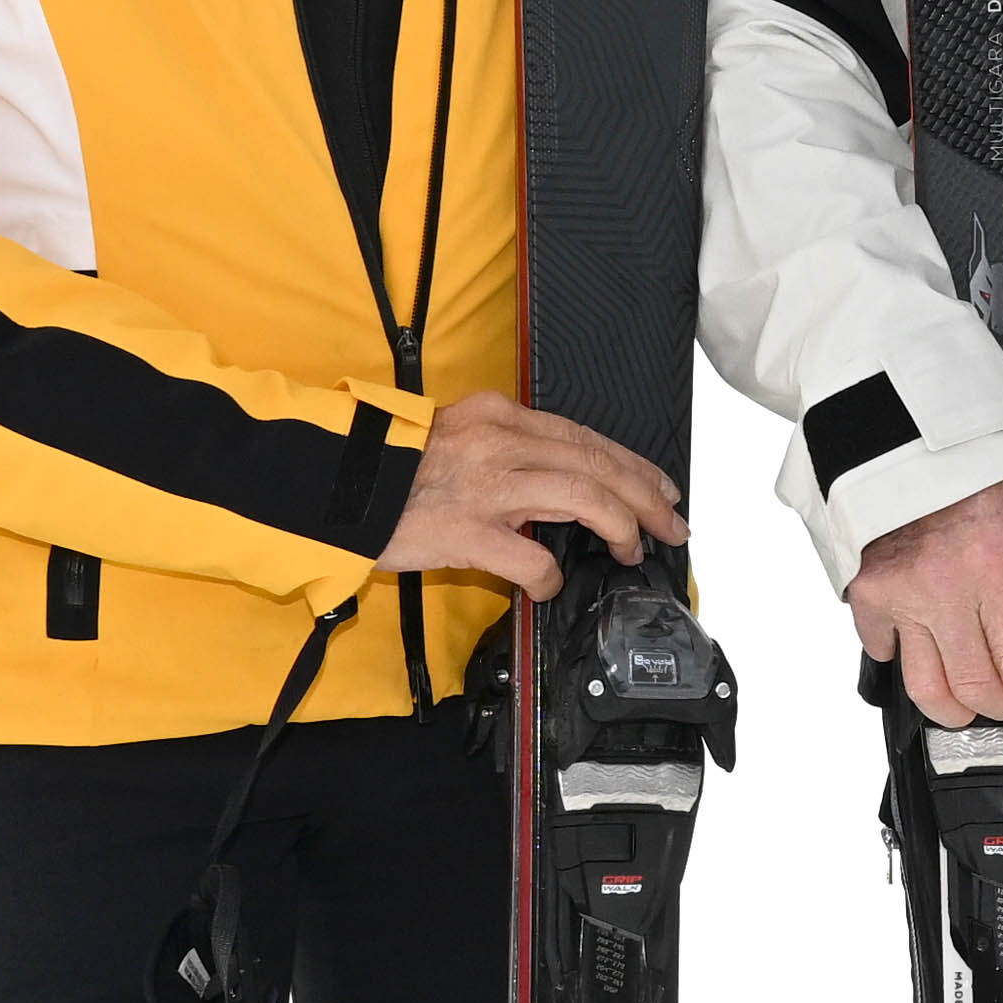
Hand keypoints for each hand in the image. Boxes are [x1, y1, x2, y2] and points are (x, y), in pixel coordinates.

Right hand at [374, 396, 687, 604]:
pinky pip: (531, 558)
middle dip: (645, 496)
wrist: (330, 484)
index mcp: (498, 416)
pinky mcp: (466, 530)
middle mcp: (499, 442)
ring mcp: (485, 486)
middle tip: (671, 524)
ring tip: (632, 550)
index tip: (658, 486)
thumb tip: (551, 483)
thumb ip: (504, 449)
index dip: (631, 464)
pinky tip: (551, 586)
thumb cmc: (388, 466)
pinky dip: (550, 576)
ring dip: (620, 526)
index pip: (584, 436)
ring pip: (583, 497)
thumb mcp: (454, 435)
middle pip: (596, 463)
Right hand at [847, 459, 1002, 732]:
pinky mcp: (868, 590)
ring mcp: (899, 591)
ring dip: (953, 708)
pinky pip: (883, 652)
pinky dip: (905, 662)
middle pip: (973, 686)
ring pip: (924, 685)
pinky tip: (927, 652)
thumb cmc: (989, 466)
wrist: (918, 435)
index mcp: (995, 563)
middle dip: (1000, 709)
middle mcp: (943, 584)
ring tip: (971, 704)